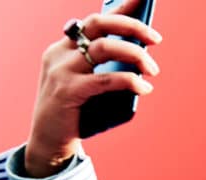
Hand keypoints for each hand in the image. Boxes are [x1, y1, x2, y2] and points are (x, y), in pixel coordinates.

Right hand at [26, 0, 162, 176]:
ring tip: (153, 70)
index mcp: (64, 47)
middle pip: (99, 25)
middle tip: (156, 39)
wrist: (49, 141)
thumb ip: (105, 67)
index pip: (95, 20)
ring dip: (135, 56)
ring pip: (104, 48)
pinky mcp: (68, 92)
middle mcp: (60, 53)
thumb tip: (142, 56)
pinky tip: (144, 88)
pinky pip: (105, 79)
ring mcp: (61, 71)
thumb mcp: (88, 82)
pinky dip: (130, 81)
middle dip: (132, 27)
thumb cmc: (76, 110)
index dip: (120, 8)